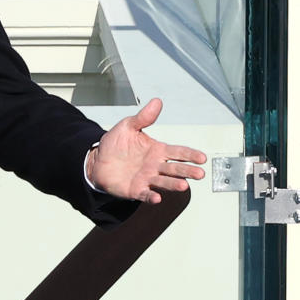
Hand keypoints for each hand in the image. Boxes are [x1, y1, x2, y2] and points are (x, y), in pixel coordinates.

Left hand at [87, 98, 206, 203]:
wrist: (97, 161)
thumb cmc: (115, 145)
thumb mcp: (128, 126)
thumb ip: (144, 117)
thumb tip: (156, 102)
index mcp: (157, 150)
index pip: (178, 152)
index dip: (190, 154)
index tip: (202, 157)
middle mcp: (155, 166)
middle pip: (175, 169)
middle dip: (188, 171)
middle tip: (199, 173)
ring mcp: (147, 179)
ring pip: (164, 182)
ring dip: (173, 184)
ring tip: (183, 185)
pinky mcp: (136, 190)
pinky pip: (145, 194)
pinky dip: (151, 196)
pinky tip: (157, 197)